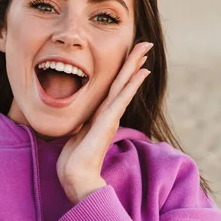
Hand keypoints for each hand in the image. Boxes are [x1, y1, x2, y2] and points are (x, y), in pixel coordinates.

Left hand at [56, 42, 152, 203]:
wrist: (76, 176)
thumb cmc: (74, 160)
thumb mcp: (76, 135)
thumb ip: (82, 125)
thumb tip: (80, 122)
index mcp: (100, 114)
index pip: (114, 87)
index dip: (123, 70)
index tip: (132, 55)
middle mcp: (108, 113)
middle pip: (123, 81)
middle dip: (133, 61)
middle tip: (146, 43)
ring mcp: (110, 116)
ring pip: (124, 85)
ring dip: (135, 66)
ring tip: (145, 49)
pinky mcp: (108, 121)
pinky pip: (122, 97)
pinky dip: (132, 84)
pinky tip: (142, 72)